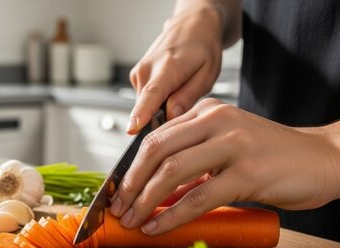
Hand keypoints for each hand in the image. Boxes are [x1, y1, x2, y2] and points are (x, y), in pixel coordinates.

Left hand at [110, 98, 337, 234]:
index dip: (128, 167)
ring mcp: (233, 144)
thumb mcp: (226, 148)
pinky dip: (171, 215)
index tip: (115, 192)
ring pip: (172, 172)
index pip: (154, 137)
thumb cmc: (272, 158)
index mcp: (207, 112)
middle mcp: (216, 121)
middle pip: (155, 150)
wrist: (324, 159)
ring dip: (144, 201)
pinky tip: (157, 227)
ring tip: (132, 221)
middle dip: (129, 183)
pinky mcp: (248, 172)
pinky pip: (199, 197)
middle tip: (117, 208)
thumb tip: (152, 193)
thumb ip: (193, 162)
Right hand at [127, 4, 224, 133]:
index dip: (142, 113)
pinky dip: (158, 100)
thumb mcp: (207, 73)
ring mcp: (138, 73)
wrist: (190, 26)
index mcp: (168, 67)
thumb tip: (171, 116)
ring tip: (179, 89)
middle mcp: (147, 70)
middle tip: (185, 106)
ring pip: (147, 106)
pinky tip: (170, 87)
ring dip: (162, 107)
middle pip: (148, 108)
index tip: (132, 128)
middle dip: (164, 117)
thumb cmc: (202, 48)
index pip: (151, 94)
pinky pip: (146, 99)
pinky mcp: (136, 77)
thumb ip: (188, 96)